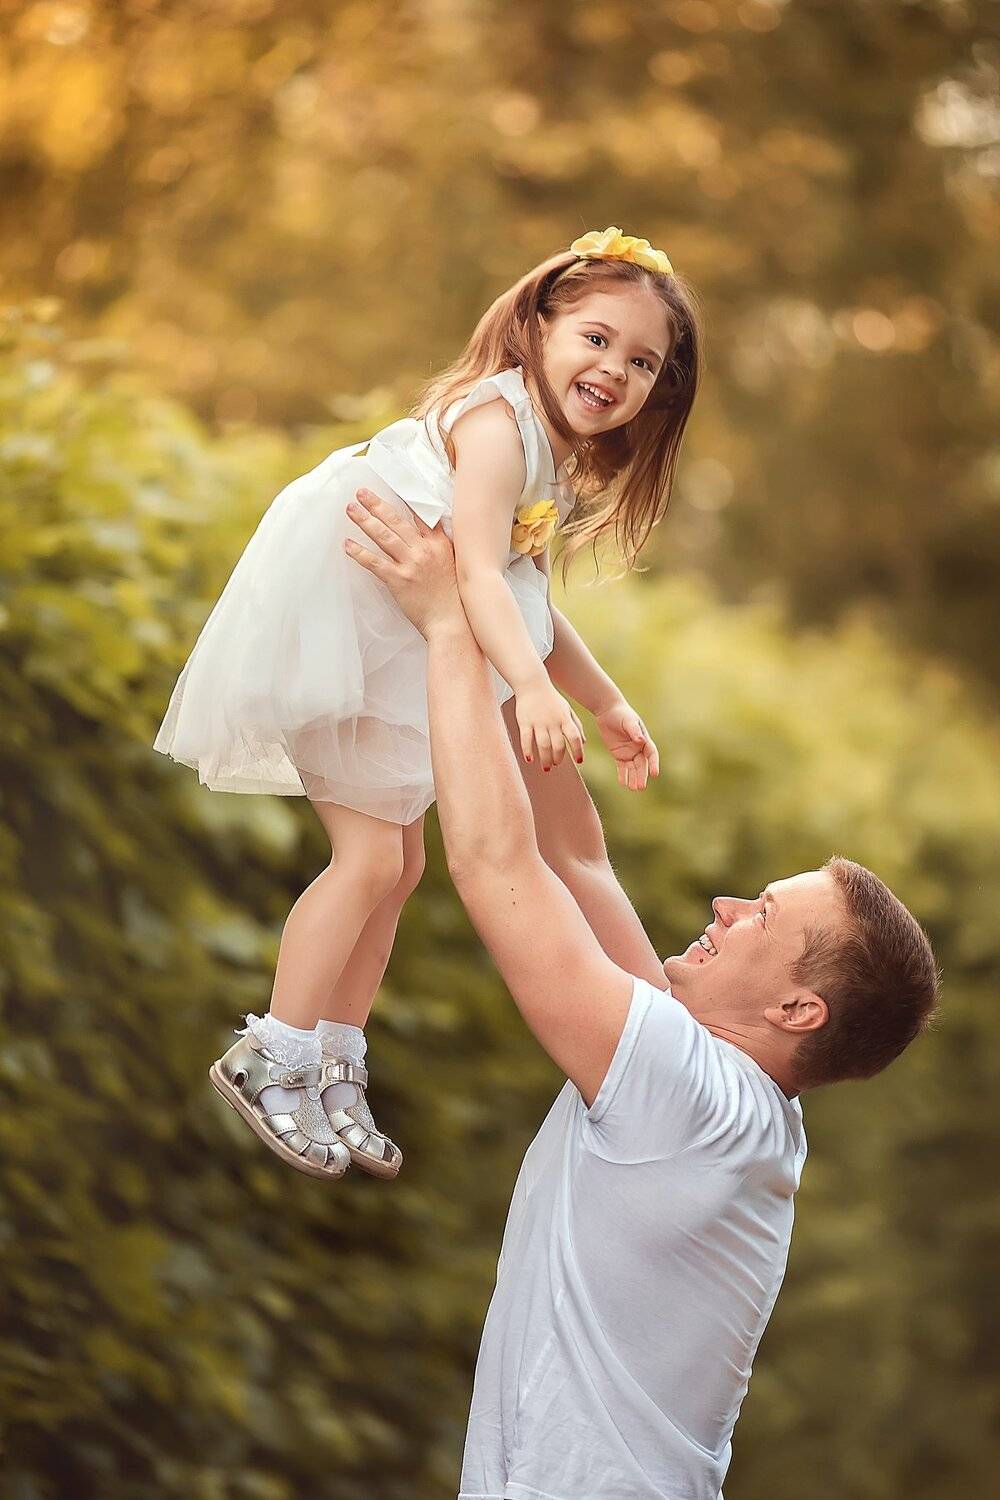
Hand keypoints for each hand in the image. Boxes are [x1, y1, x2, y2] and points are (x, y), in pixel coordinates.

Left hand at [344, 488, 463, 636]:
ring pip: (384, 536)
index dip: (404, 498)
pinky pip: (374, 563)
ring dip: (365, 521)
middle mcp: (424, 550)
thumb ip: (441, 546)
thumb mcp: (455, 563)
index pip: (420, 514)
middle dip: (376, 504)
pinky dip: (359, 553)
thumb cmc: (453, 596)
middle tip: (361, 492)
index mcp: (439, 544)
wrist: (452, 621)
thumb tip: (429, 532)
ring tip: (350, 509)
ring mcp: (410, 564)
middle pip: (396, 521)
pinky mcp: (398, 580)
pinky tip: (347, 544)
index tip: (391, 485)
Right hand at [515, 680, 585, 770]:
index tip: (579, 761)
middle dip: (558, 758)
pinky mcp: (525, 722)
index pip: (575, 737)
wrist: (533, 684)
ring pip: (543, 745)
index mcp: (565, 718)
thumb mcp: (568, 709)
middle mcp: (553, 721)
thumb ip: (577, 725)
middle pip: (558, 745)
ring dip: (545, 759)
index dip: (578, 750)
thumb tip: (584, 742)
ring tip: (546, 767)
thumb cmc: (551, 698)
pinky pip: (526, 739)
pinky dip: (528, 751)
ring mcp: (538, 722)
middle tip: (556, 764)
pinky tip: (530, 759)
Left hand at [593, 698, 659, 791]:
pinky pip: (622, 767)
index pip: (651, 754)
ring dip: (633, 778)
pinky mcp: (618, 755)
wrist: (608, 711)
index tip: (655, 774)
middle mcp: (639, 748)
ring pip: (633, 768)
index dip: (654, 764)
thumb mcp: (628, 721)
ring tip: (633, 788)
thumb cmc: (621, 713)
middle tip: (641, 787)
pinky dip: (623, 775)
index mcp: (644, 740)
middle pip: (642, 765)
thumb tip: (641, 740)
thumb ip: (634, 731)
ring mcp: (629, 752)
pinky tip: (623, 783)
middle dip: (642, 776)